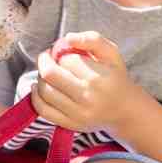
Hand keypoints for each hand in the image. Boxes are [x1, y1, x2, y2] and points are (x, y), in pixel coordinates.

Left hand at [31, 31, 146, 135]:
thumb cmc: (115, 78)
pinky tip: (40, 87)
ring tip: (48, 73)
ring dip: (40, 77)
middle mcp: (87, 97)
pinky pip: (43, 109)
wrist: (126, 111)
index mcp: (99, 78)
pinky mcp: (71, 124)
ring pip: (44, 91)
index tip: (62, 51)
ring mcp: (78, 114)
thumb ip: (92, 39)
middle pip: (50, 74)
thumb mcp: (112, 53)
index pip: (67, 59)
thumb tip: (68, 38)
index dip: (61, 51)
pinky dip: (36, 96)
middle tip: (48, 58)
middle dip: (44, 61)